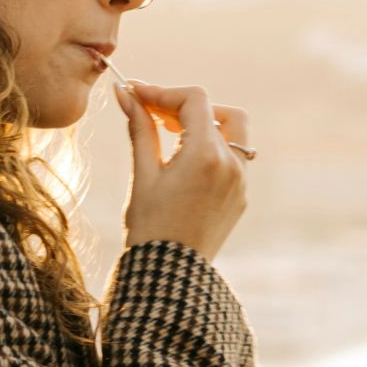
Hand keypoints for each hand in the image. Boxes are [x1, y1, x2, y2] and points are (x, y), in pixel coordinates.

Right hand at [114, 81, 248, 261]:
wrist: (170, 274)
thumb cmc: (150, 226)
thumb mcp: (143, 174)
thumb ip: (140, 128)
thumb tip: (125, 92)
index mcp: (207, 154)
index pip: (194, 100)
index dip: (164, 92)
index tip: (138, 95)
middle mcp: (232, 164)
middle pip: (221, 111)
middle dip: (190, 108)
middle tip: (158, 117)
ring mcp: (241, 182)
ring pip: (233, 134)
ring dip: (205, 127)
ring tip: (171, 140)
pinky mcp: (240, 197)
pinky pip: (234, 160)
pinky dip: (212, 151)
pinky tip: (184, 166)